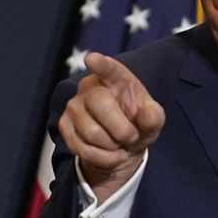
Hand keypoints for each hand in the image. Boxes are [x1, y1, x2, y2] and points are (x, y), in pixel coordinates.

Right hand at [59, 53, 164, 201]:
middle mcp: (90, 87)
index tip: (92, 59)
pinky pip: (83, 148)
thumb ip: (153, 117)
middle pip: (101, 105)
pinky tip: (108, 153)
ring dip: (112, 146)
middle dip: (122, 129)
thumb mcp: (152, 121)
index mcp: (115, 79)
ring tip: (119, 143)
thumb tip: (148, 114)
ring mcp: (74, 106)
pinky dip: (102, 158)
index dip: (101, 64)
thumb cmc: (137, 124)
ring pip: (92, 132)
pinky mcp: (64, 126)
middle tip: (131, 135)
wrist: (121, 146)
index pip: (108, 69)